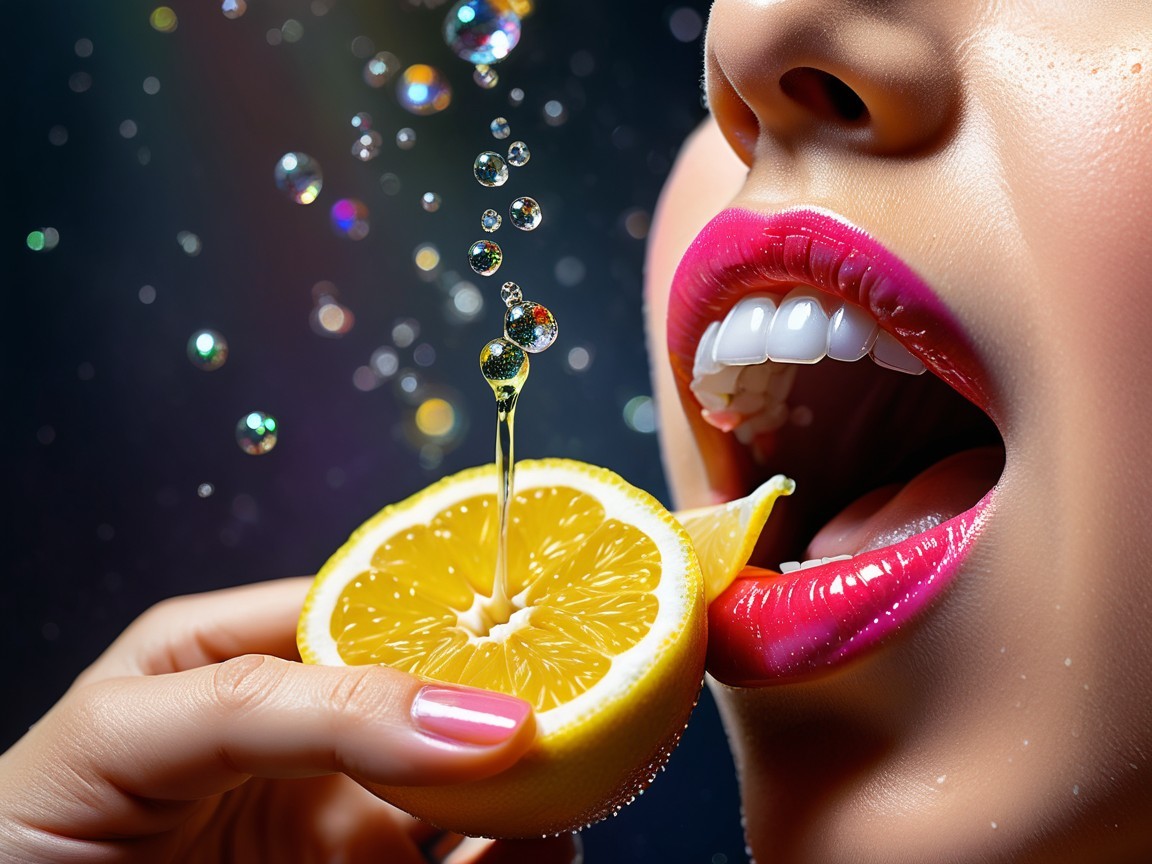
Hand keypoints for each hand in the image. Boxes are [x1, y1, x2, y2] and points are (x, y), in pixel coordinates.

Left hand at [0, 578, 578, 862]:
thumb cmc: (27, 832)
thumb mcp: (136, 732)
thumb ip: (295, 703)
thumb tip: (471, 710)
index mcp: (247, 653)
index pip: (373, 603)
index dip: (456, 602)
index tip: (533, 609)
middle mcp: (309, 735)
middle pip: (441, 697)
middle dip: (515, 691)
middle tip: (590, 691)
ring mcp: (341, 821)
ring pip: (473, 794)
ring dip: (539, 786)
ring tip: (587, 775)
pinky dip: (519, 860)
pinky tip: (543, 848)